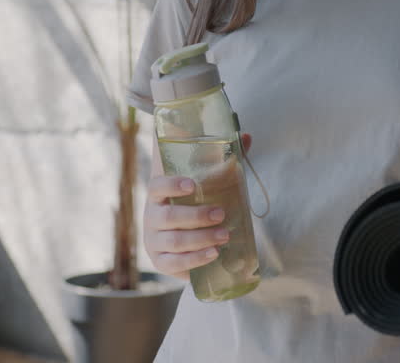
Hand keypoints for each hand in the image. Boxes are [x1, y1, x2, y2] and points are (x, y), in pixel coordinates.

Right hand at [143, 133, 252, 280]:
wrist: (184, 236)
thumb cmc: (196, 203)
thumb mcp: (207, 183)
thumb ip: (224, 161)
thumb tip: (248, 136)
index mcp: (158, 194)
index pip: (157, 186)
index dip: (172, 185)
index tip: (193, 184)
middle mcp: (151, 217)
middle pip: (169, 218)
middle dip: (197, 217)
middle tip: (221, 214)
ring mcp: (153, 241)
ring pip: (175, 242)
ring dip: (201, 239)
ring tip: (224, 236)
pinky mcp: (161, 261)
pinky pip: (174, 264)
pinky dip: (194, 260)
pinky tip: (213, 255)